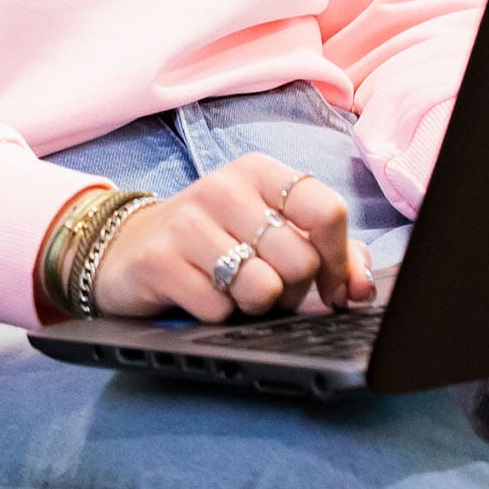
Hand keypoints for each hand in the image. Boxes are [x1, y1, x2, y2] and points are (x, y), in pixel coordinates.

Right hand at [93, 154, 375, 320]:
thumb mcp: (270, 230)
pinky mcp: (159, 260)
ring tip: (234, 289)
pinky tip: (200, 294)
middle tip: (269, 286)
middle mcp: (223, 188)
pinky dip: (219, 315)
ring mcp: (187, 222)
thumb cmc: (215, 240)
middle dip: (295, 290)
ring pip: (262, 288)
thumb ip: (327, 253)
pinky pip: (220, 310)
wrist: (128, 246)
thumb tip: (361, 286)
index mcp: (258, 173)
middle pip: (300, 260)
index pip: (326, 210)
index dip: (339, 258)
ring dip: (256, 305)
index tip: (332, 284)